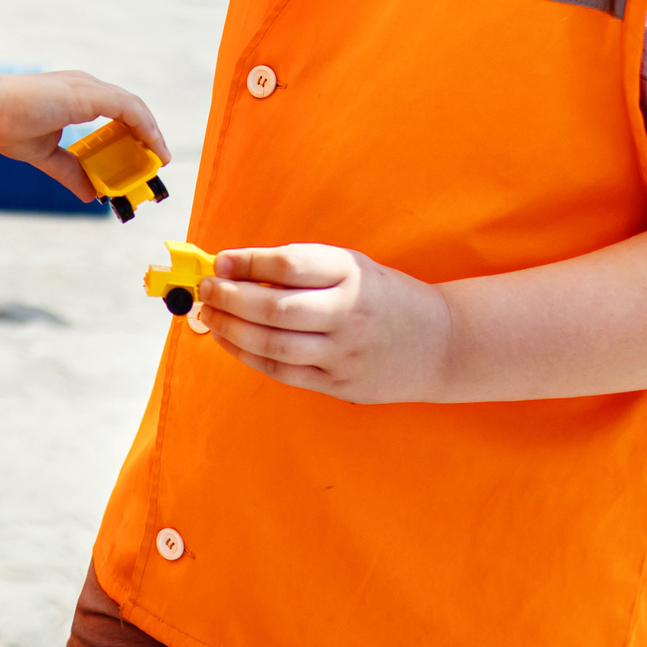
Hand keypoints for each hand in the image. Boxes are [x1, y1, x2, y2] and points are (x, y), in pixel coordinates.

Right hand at [0, 72, 167, 201]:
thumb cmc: (5, 124)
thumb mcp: (45, 155)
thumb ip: (70, 171)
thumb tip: (90, 193)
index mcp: (77, 97)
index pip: (116, 112)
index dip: (133, 133)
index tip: (142, 156)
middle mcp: (86, 87)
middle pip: (130, 109)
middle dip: (146, 136)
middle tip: (153, 161)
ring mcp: (88, 87)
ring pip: (134, 108)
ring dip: (150, 134)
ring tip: (158, 158)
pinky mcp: (88, 94)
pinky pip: (129, 109)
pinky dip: (145, 128)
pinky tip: (151, 147)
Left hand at [196, 244, 451, 403]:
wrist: (441, 344)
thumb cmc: (384, 297)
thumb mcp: (351, 267)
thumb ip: (300, 268)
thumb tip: (234, 269)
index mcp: (352, 275)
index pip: (289, 266)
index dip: (246, 263)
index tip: (220, 261)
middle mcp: (349, 314)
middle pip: (274, 309)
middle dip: (229, 299)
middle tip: (206, 290)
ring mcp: (345, 354)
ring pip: (274, 345)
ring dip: (231, 331)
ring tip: (209, 316)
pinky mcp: (340, 384)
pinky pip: (283, 372)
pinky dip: (249, 356)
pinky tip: (230, 341)